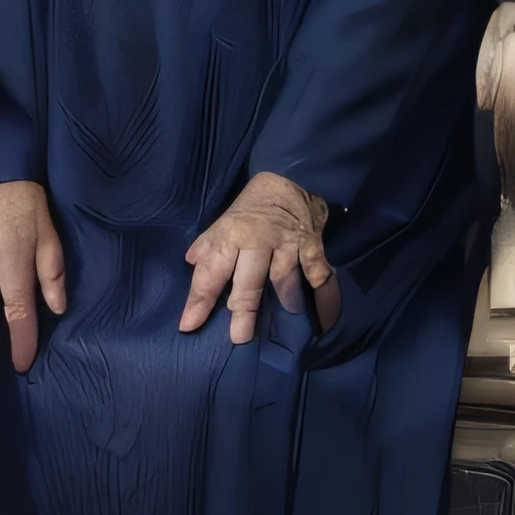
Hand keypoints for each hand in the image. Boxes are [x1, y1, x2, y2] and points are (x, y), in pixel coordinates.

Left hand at [180, 171, 341, 344]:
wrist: (290, 176)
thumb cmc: (251, 206)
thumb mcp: (224, 220)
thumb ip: (209, 245)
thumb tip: (190, 262)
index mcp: (231, 235)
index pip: (212, 271)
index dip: (199, 299)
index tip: (188, 325)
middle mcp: (258, 242)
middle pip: (249, 281)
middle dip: (243, 310)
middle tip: (238, 338)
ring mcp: (288, 245)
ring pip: (284, 280)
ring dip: (284, 305)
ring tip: (282, 330)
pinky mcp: (313, 247)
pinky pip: (321, 277)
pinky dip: (326, 299)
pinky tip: (325, 322)